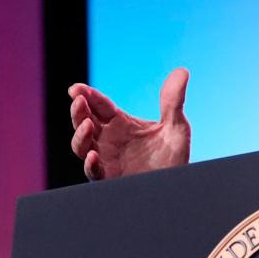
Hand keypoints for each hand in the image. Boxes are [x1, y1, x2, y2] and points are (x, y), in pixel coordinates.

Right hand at [68, 68, 191, 179]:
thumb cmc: (174, 157)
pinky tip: (93, 155)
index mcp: (120, 123)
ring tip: (87, 124)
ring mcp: (106, 160)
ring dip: (80, 135)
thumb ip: (174, 101)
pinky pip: (94, 173)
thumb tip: (182, 71)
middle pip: (84, 122)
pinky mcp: (109, 179)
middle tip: (78, 101)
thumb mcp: (176, 127)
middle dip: (78, 112)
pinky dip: (91, 165)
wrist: (177, 186)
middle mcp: (108, 140)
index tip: (76, 89)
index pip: (99, 105)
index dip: (86, 95)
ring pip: (82, 146)